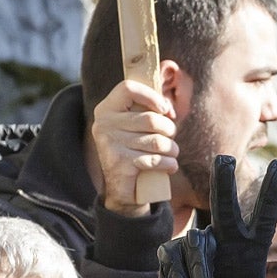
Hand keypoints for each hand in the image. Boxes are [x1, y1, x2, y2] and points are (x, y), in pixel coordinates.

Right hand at [91, 79, 177, 215]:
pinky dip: (168, 163)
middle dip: (169, 129)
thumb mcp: (134, 126)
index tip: (165, 110)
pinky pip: (154, 159)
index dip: (152, 96)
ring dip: (172, 148)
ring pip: (157, 141)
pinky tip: (170, 166)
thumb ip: (147, 110)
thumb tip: (168, 108)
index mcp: (106, 109)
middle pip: (151, 119)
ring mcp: (110, 144)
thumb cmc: (134, 149)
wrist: (120, 188)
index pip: (128, 88)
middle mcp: (104, 124)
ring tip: (172, 152)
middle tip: (171, 137)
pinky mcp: (119, 163)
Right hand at [156, 157, 276, 277]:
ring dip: (202, 276)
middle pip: (224, 206)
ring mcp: (197, 248)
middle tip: (225, 158)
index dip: (270, 192)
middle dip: (224, 183)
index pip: (263, 217)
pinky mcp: (172, 256)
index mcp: (250, 252)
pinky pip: (176, 261)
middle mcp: (225, 243)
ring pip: (198, 245)